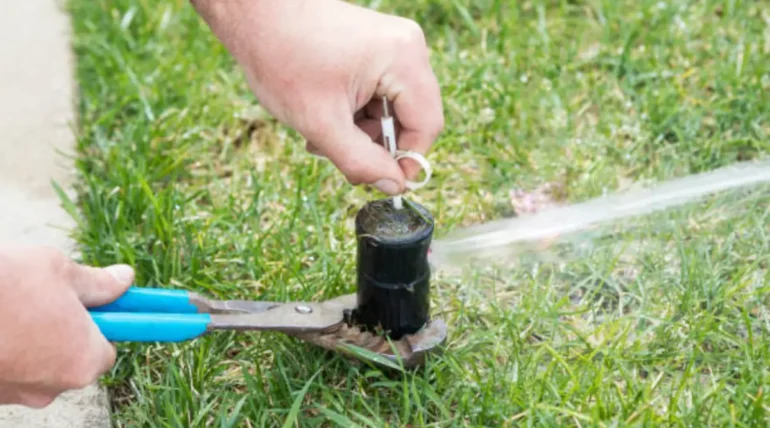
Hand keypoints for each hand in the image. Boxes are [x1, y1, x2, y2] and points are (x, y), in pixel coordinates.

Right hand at [0, 245, 133, 407]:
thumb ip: (98, 284)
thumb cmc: (7, 283)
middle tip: (44, 301)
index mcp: (82, 361)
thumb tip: (125, 279)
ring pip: (33, 367)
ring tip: (9, 308)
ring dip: (28, 342)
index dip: (99, 327)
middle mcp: (51, 388)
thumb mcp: (61, 272)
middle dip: (61, 334)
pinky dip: (2, 351)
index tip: (94, 310)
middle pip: (69, 362)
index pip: (106, 351)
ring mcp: (13, 396)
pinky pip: (3, 370)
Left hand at [191, 0, 444, 194]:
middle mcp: (407, 48)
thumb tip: (394, 187)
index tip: (381, 182)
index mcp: (403, 59)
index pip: (426, 124)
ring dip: (360, 131)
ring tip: (319, 132)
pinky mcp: (376, 47)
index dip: (407, 159)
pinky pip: (379, 92)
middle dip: (375, 144)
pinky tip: (324, 113)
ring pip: (392, 109)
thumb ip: (359, 161)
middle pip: (410, 117)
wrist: (253, 11)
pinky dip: (355, 112)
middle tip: (336, 154)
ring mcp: (393, 45)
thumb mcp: (320, 122)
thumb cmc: (281, 57)